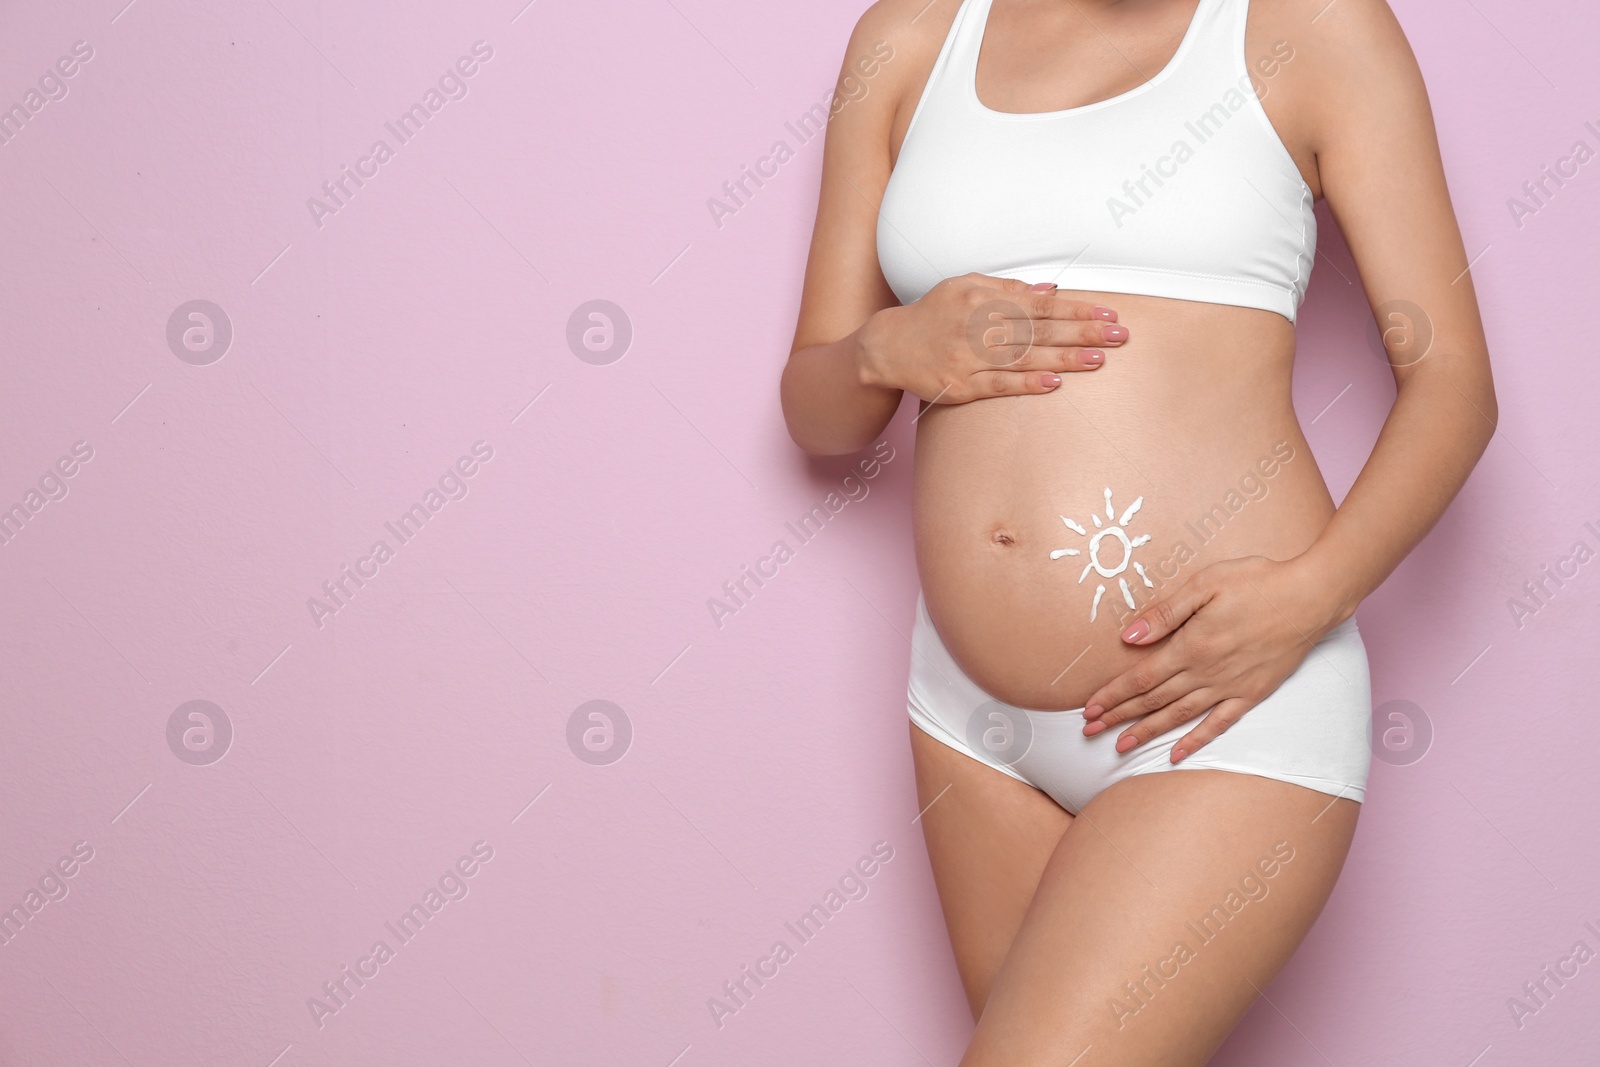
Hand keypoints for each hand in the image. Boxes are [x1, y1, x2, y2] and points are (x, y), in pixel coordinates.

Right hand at [854, 273, 1126, 404]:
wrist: (886, 347)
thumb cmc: (931, 315)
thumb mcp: (963, 287)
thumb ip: (1006, 288)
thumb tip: (1050, 291)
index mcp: (982, 299)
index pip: (1039, 303)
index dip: (1076, 308)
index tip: (1108, 313)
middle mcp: (976, 326)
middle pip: (1039, 329)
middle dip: (1082, 331)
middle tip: (1119, 335)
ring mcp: (967, 357)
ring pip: (1024, 357)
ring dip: (1064, 358)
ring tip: (1099, 360)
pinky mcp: (958, 385)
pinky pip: (997, 385)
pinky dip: (1025, 384)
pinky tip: (1052, 384)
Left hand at [1079, 555, 1342, 760]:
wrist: (1311, 596)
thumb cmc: (1257, 581)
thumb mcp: (1206, 583)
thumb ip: (1166, 612)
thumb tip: (1129, 637)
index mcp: (1191, 645)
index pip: (1141, 678)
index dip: (1112, 694)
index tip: (1088, 709)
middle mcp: (1207, 672)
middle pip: (1153, 701)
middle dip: (1118, 717)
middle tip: (1088, 732)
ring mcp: (1230, 686)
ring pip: (1179, 716)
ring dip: (1147, 733)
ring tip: (1119, 748)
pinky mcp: (1252, 693)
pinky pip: (1218, 724)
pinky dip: (1195, 741)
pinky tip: (1176, 755)